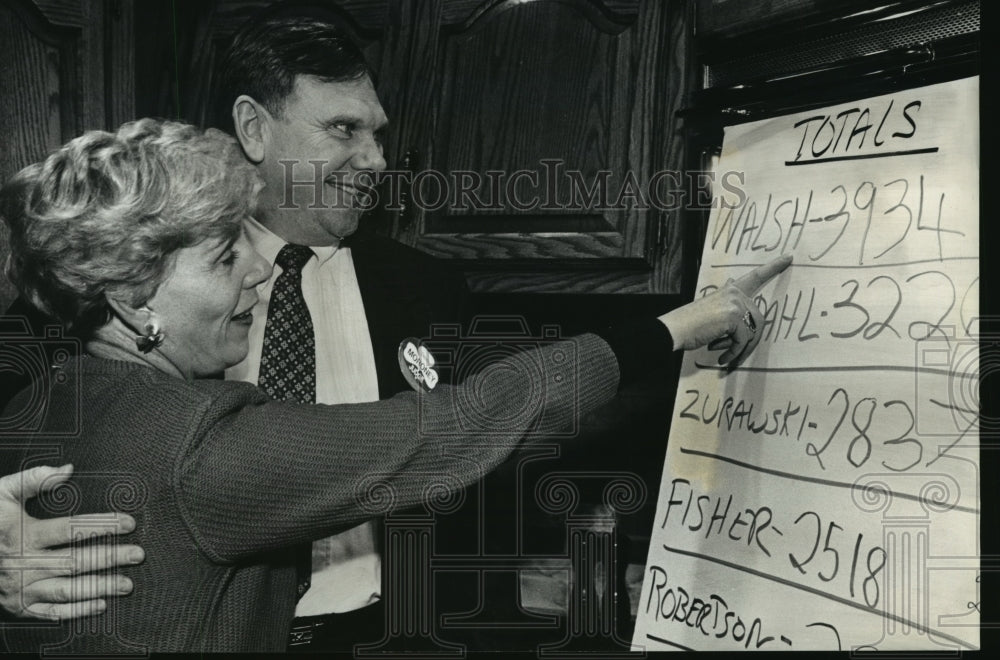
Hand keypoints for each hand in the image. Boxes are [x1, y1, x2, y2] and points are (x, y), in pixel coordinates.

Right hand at [0, 464, 143, 619]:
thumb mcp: (1, 493)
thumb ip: (34, 479)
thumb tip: (67, 469)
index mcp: (22, 535)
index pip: (71, 529)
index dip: (103, 525)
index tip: (129, 523)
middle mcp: (23, 564)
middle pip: (75, 562)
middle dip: (110, 558)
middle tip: (138, 554)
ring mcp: (21, 588)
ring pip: (67, 590)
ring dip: (100, 587)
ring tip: (127, 583)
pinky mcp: (19, 606)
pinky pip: (51, 613)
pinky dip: (76, 611)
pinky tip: (99, 604)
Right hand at [658, 254, 792, 367]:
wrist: (674, 329)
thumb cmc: (690, 323)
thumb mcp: (710, 305)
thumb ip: (726, 298)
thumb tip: (734, 282)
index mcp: (730, 291)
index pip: (755, 276)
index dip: (773, 267)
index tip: (789, 257)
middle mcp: (735, 294)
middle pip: (758, 319)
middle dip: (750, 341)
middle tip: (733, 355)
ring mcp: (735, 304)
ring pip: (753, 332)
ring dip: (740, 349)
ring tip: (726, 357)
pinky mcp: (733, 317)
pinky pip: (743, 341)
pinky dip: (734, 353)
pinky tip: (723, 359)